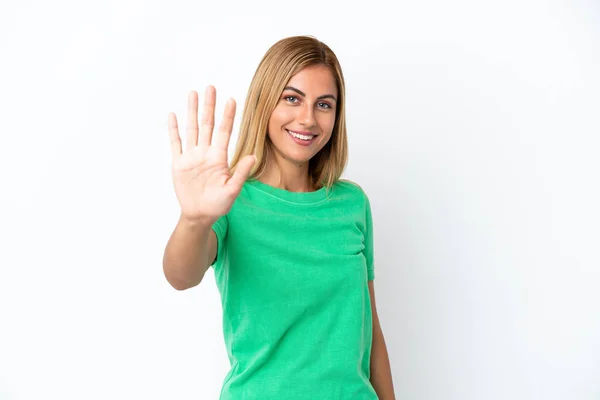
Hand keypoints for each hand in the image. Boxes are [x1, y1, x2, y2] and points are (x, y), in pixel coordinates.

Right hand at [168, 86, 255, 225]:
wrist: (199, 215)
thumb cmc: (218, 204)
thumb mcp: (232, 190)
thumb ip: (240, 173)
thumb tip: (253, 157)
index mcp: (219, 157)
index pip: (224, 131)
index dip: (228, 116)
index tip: (232, 99)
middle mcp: (205, 153)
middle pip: (207, 124)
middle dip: (209, 106)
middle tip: (211, 87)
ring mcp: (191, 157)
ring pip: (192, 129)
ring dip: (192, 111)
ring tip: (193, 93)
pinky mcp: (179, 163)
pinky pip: (176, 143)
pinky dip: (174, 129)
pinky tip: (173, 115)